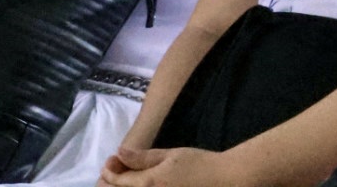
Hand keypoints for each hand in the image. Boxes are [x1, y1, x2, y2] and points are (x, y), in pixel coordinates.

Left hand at [99, 145, 238, 186]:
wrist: (226, 180)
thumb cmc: (199, 163)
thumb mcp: (170, 155)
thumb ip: (143, 157)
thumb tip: (119, 152)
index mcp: (151, 183)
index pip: (119, 182)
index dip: (110, 172)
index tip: (110, 161)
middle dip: (113, 183)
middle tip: (115, 170)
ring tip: (127, 178)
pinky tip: (144, 184)